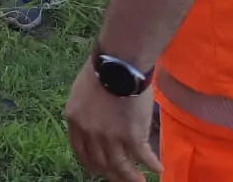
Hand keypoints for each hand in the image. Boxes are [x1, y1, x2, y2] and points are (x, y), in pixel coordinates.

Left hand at [64, 59, 161, 181]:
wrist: (119, 62)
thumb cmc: (103, 67)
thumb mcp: (82, 90)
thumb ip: (86, 109)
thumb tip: (94, 117)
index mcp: (74, 119)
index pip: (80, 150)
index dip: (90, 163)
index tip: (99, 169)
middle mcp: (89, 132)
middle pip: (99, 162)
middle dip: (110, 173)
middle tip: (119, 178)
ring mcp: (110, 136)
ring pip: (120, 166)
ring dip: (131, 177)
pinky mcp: (131, 136)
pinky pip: (142, 156)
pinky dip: (151, 164)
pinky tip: (158, 168)